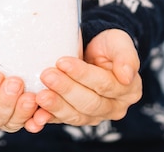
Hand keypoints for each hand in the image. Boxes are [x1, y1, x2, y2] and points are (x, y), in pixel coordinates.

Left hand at [26, 29, 141, 130]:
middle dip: (66, 89)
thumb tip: (127, 76)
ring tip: (40, 94)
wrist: (93, 51)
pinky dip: (48, 118)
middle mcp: (114, 108)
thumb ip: (126, 57)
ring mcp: (95, 116)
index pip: (104, 85)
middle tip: (47, 75)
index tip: (62, 61)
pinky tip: (36, 116)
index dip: (83, 75)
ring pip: (76, 115)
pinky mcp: (76, 118)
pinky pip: (61, 121)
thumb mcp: (120, 43)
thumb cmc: (107, 45)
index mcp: (128, 91)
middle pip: (89, 103)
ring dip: (56, 106)